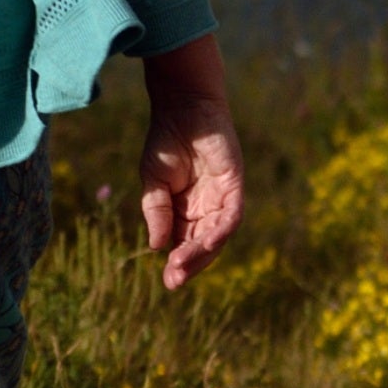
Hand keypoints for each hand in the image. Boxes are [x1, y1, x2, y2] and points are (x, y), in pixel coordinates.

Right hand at [138, 34, 244, 290]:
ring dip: (203, 252)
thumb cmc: (166, 141)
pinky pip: (231, 214)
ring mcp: (222, 197)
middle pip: (204, 245)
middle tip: (174, 279)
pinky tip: (206, 241)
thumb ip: (156, 212)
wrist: (182, 107)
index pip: (186, 244)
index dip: (179, 263)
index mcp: (186, 210)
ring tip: (183, 264)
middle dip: (191, 264)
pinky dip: (220, 230)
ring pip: (218, 235)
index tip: (169, 281)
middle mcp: (206, 207)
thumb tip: (156, 246)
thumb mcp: (153, 182)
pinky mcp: (234, 184)